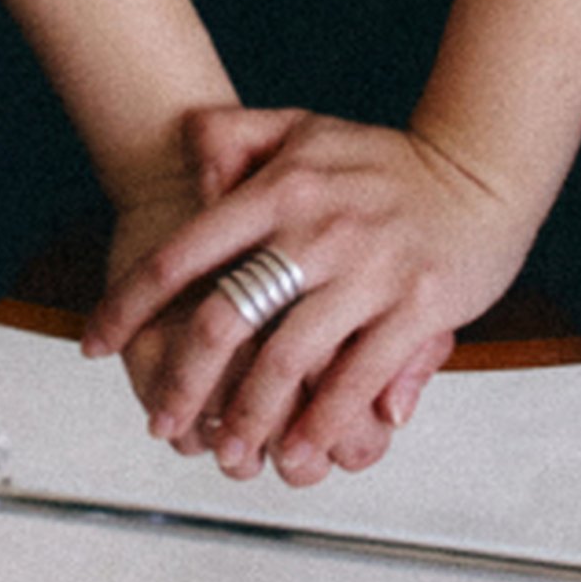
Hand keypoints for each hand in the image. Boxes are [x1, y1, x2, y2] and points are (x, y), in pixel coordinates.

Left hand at [87, 104, 540, 485]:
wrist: (484, 168)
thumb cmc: (387, 159)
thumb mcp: (304, 127)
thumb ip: (236, 136)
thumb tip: (186, 159)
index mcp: (281, 189)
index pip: (183, 253)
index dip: (130, 304)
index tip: (97, 344)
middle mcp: (317, 230)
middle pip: (226, 318)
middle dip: (184, 382)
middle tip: (162, 423)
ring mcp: (368, 270)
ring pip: (289, 361)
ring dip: (250, 418)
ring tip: (228, 454)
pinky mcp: (416, 307)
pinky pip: (358, 378)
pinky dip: (322, 422)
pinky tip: (298, 451)